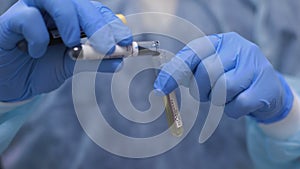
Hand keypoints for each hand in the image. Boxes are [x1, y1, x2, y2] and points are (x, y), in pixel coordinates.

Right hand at [0, 0, 131, 101]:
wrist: (12, 82)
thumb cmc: (41, 68)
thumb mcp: (72, 65)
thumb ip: (94, 60)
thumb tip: (120, 60)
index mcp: (72, 18)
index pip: (96, 11)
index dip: (112, 24)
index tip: (126, 41)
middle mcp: (53, 10)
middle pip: (79, 3)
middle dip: (98, 24)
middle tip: (108, 46)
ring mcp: (32, 12)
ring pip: (55, 1)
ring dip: (70, 22)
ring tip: (72, 45)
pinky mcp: (11, 22)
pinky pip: (28, 18)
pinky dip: (38, 35)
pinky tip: (38, 52)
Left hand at [154, 32, 292, 122]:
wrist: (266, 87)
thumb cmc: (231, 75)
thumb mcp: (210, 66)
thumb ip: (188, 70)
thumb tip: (160, 86)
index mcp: (221, 41)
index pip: (193, 53)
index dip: (175, 71)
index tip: (161, 88)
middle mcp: (239, 47)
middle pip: (207, 71)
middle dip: (201, 89)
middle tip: (206, 93)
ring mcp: (255, 66)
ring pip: (223, 88)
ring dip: (218, 99)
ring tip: (225, 95)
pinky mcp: (264, 87)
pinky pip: (237, 105)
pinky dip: (232, 110)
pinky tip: (239, 103)